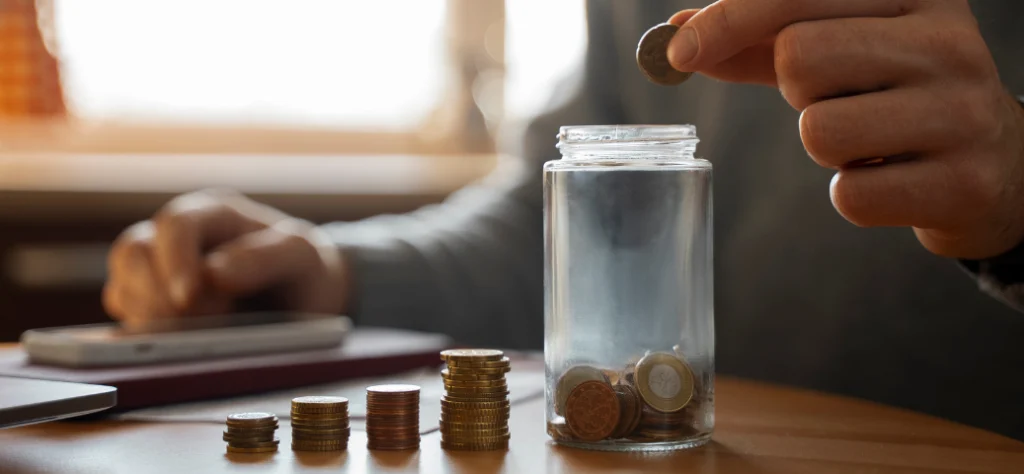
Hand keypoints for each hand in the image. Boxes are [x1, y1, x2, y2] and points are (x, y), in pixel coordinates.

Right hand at [103, 189, 348, 324]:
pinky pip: (126, 319)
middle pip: (134, 253)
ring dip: (149, 317)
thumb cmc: (302, 270)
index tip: (190, 298)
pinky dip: (144, 336)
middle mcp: (177, 239)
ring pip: (122, 287)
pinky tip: (174, 346)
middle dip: (158, 293)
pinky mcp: (151, 309)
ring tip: (192, 335)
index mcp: (212, 213)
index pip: (176, 225)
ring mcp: (158, 274)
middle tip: (197, 323)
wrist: (304, 302)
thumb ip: (266, 257)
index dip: (176, 260)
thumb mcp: (302, 256)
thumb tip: (215, 273)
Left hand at [666, 0, 1023, 258]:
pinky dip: (853, 194)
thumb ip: (760, 41)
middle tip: (836, 100)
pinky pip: (849, 195)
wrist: (1000, 168)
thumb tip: (677, 35)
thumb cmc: (897, 99)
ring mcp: (963, 113)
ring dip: (826, 147)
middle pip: (800, 59)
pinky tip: (893, 180)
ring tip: (872, 143)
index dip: (729, 19)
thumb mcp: (841, 52)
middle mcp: (949, 42)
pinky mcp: (962, 183)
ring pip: (819, 132)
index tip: (679, 52)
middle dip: (797, 92)